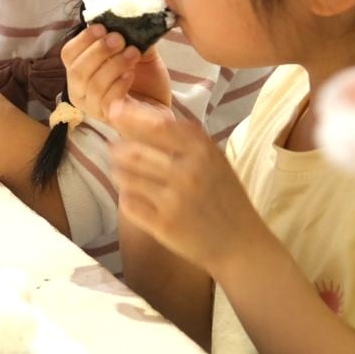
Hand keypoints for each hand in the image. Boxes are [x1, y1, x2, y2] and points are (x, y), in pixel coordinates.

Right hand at [62, 25, 171, 127]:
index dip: (83, 39)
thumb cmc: (145, 80)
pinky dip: (119, 83)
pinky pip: (108, 100)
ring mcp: (94, 108)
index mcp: (81, 71)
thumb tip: (128, 17)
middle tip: (119, 39)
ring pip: (93, 84)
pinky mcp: (111, 119)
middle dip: (98, 51)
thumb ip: (130, 37)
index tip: (102, 27)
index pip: (68, 54)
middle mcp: (81, 91)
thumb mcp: (138, 52)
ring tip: (133, 54)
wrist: (161, 107)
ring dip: (114, 65)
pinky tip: (131, 75)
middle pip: (77, 70)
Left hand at [109, 99, 268, 276]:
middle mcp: (186, 172)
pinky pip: (128, 204)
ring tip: (121, 172)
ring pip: (126, 178)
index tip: (114, 110)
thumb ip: (184, 139)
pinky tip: (132, 196)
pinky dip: (125, 197)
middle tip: (114, 149)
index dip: (131, 116)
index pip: (157, 126)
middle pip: (134, 152)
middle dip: (117, 149)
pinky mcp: (162, 225)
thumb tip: (142, 118)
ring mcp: (173, 200)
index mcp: (202, 151)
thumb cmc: (225, 196)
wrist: (240, 243)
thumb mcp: (214, 159)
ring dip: (118, 172)